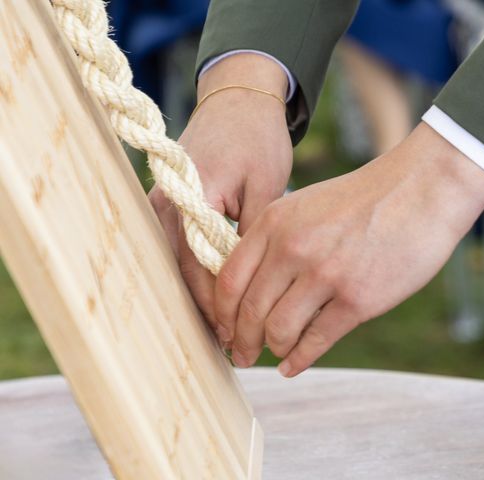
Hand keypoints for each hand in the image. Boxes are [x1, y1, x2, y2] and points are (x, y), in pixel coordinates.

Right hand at [149, 53, 291, 340]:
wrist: (239, 99)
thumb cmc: (257, 139)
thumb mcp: (267, 186)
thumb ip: (255, 233)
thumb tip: (257, 284)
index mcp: (191, 197)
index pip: (199, 266)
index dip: (220, 305)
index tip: (240, 334)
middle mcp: (168, 204)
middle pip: (183, 272)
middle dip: (209, 310)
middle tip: (235, 346)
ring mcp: (166, 203)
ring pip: (180, 265)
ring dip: (203, 297)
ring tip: (228, 332)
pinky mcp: (173, 204)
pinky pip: (182, 250)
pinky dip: (200, 275)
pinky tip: (220, 297)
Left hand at [215, 123, 483, 375]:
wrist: (420, 190)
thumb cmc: (364, 199)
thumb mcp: (307, 205)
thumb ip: (275, 240)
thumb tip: (254, 286)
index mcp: (275, 222)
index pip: (229, 280)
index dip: (222, 314)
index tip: (225, 329)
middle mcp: (293, 249)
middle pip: (249, 311)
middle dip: (242, 340)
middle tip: (242, 354)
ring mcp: (325, 275)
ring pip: (279, 331)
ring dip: (272, 349)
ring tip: (274, 354)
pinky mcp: (357, 300)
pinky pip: (316, 342)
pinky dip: (299, 360)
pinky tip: (292, 367)